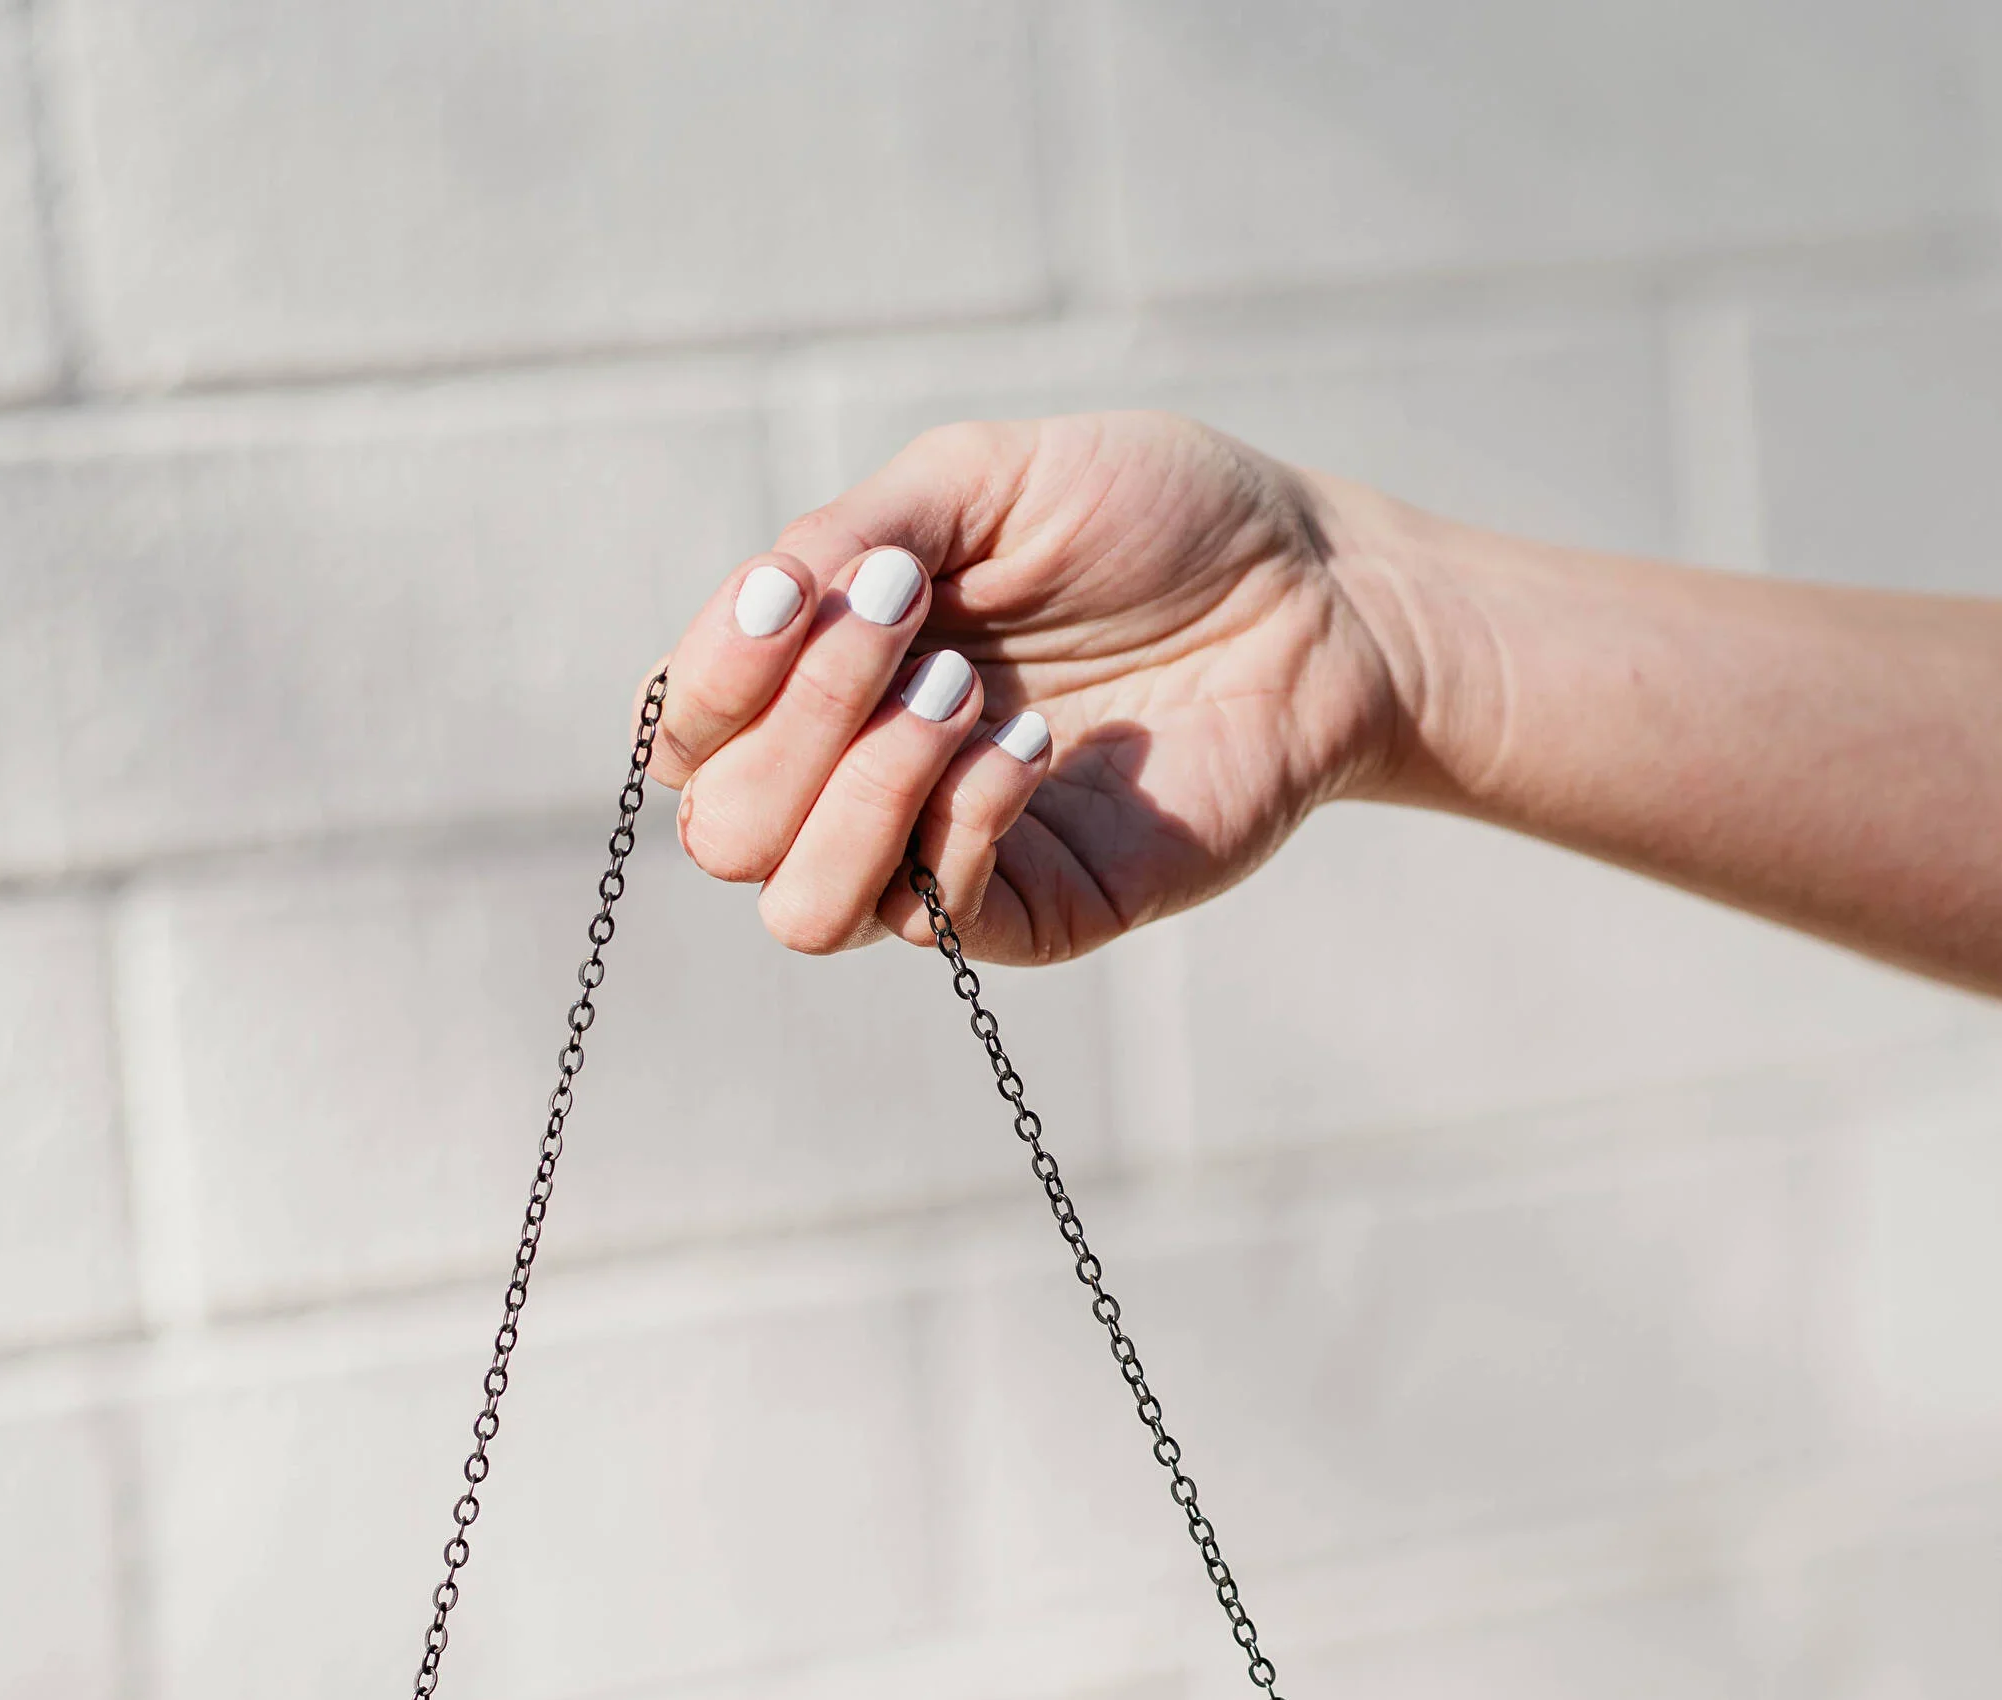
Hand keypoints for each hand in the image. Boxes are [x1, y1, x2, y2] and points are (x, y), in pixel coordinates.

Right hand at [650, 411, 1418, 962]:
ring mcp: (946, 855)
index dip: (709, 680)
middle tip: (910, 620)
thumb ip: (847, 537)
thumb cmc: (1148, 519)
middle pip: (727, 832)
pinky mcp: (1040, 911)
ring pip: (805, 910)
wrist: (1311, 588)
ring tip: (966, 692)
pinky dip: (961, 821)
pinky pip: (938, 916)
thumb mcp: (977, 481)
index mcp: (829, 677)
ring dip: (861, 792)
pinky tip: (1031, 743)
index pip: (689, 735)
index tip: (793, 589)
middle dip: (797, 720)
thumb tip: (756, 606)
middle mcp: (865, 779)